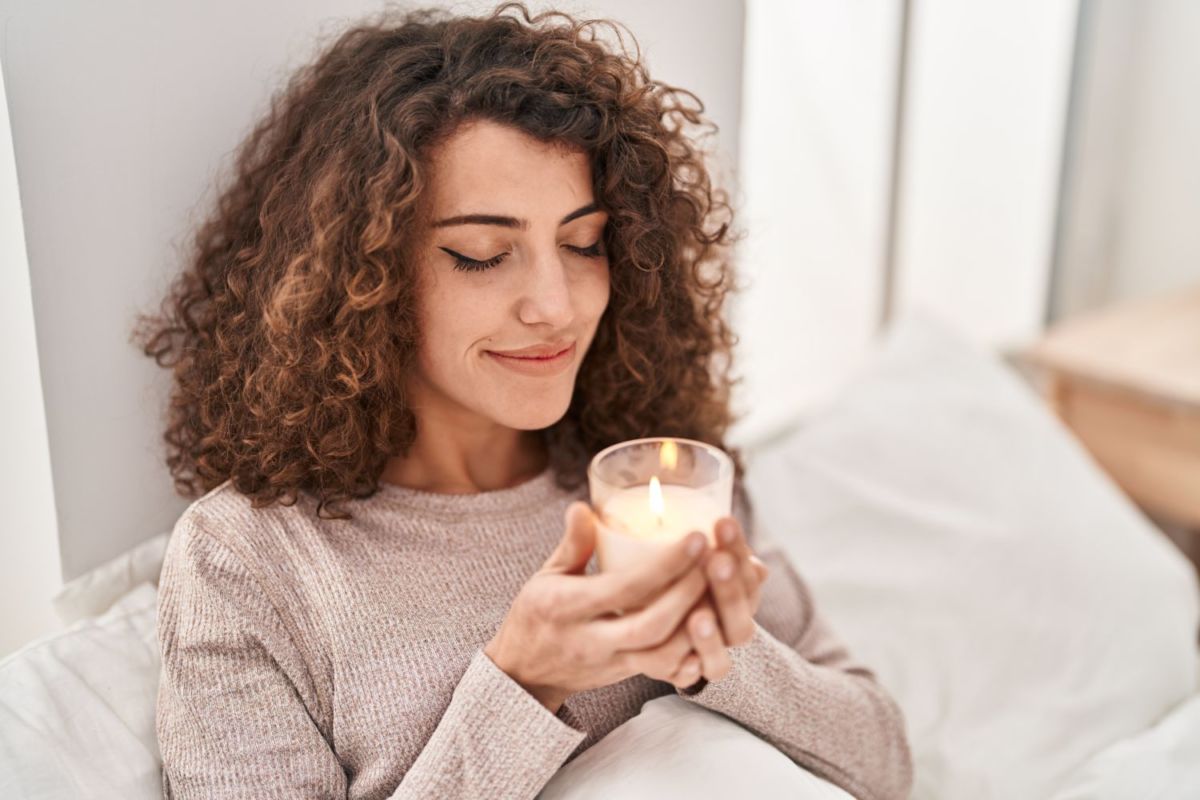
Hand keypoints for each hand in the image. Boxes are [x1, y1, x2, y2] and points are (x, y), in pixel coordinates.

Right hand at [484, 501, 716, 712]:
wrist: (525, 672)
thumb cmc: (537, 614)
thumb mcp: (546, 576)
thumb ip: (571, 544)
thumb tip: (583, 507)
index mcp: (566, 608)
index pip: (623, 588)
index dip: (665, 566)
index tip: (697, 538)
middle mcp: (589, 640)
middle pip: (650, 626)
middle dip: (689, 595)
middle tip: (718, 561)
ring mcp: (610, 662)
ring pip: (663, 656)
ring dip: (697, 626)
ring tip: (721, 589)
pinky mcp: (626, 674)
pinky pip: (665, 670)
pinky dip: (693, 651)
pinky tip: (713, 625)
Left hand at [670, 515, 768, 687]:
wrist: (664, 628)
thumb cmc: (673, 574)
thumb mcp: (686, 555)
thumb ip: (701, 542)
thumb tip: (713, 517)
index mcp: (738, 592)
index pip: (748, 571)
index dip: (738, 549)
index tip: (722, 522)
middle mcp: (731, 624)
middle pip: (741, 615)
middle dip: (730, 588)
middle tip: (717, 561)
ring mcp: (713, 651)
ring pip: (723, 650)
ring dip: (712, 635)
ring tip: (698, 617)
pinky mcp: (688, 673)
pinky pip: (695, 677)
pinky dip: (693, 668)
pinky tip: (685, 659)